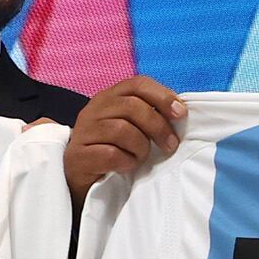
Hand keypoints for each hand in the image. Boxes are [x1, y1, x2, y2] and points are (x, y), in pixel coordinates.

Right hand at [64, 76, 184, 199]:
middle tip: (170, 145)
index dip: (163, 96)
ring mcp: (84, 131)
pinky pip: (111, 154)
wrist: (78, 174)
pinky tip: (126, 166)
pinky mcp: (78, 155)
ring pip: (122, 130)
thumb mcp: (129, 125)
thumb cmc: (111, 147)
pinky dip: (126, 162)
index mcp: (109, 96)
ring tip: (141, 157)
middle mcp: (94, 109)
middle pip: (133, 107)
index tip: (181, 114)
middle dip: (158, 127)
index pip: (138, 84)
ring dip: (141, 147)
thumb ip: (148, 114)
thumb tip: (180, 112)